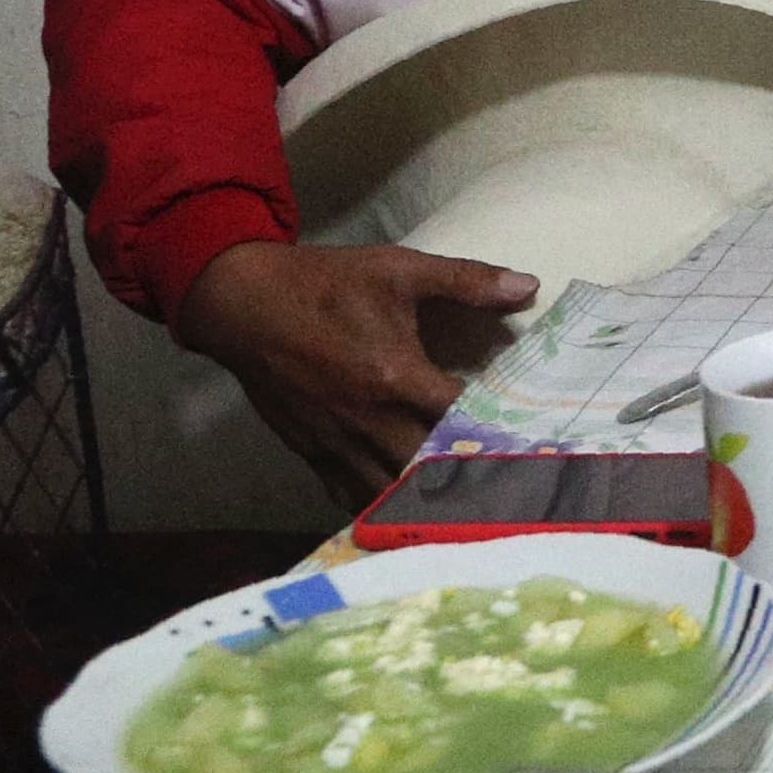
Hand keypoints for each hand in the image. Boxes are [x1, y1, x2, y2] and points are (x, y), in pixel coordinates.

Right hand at [171, 239, 538, 505]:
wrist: (240, 304)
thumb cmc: (323, 284)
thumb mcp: (398, 269)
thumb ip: (466, 280)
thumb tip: (529, 285)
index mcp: (396, 376)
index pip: (460, 419)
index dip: (497, 429)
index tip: (532, 437)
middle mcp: (369, 419)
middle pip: (429, 468)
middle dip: (466, 474)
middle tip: (506, 477)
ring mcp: (337, 442)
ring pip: (391, 492)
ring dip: (426, 496)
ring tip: (466, 497)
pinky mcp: (311, 452)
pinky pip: (350, 495)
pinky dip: (380, 504)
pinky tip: (407, 504)